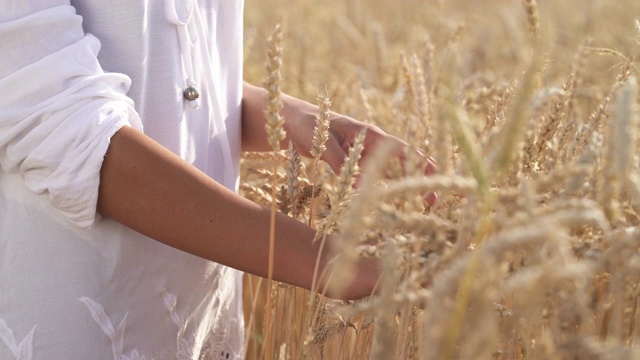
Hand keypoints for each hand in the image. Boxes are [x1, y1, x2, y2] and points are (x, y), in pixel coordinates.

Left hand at [284, 110, 437, 205]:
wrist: (290, 121)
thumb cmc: (307, 125)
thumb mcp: (323, 143)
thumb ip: (343, 163)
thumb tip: (362, 188)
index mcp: (368, 134)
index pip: (401, 150)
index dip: (420, 164)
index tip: (434, 181)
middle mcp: (370, 144)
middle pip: (403, 162)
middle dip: (420, 179)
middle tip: (434, 202)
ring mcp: (362, 154)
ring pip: (390, 172)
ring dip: (403, 186)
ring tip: (419, 207)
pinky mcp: (352, 163)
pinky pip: (373, 177)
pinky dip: (382, 189)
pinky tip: (388, 203)